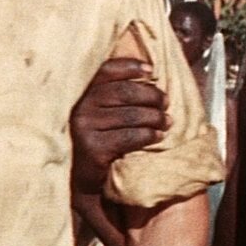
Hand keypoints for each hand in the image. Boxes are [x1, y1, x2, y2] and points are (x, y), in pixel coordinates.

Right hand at [70, 58, 167, 194]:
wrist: (79, 178)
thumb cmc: (95, 139)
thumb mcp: (98, 112)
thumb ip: (114, 91)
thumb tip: (149, 73)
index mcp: (80, 93)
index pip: (106, 71)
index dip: (129, 67)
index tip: (150, 71)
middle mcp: (79, 107)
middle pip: (124, 92)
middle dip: (150, 95)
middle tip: (165, 102)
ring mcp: (84, 128)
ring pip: (131, 115)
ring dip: (155, 117)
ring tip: (167, 121)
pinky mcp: (94, 148)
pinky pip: (130, 137)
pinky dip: (149, 135)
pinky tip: (158, 136)